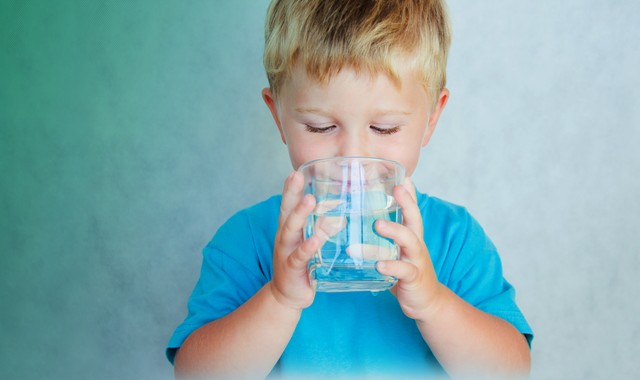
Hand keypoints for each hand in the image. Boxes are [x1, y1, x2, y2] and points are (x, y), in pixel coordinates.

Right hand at [269, 171, 319, 310]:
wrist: (288, 295)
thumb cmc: (301, 265)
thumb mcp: (309, 243)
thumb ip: (320, 228)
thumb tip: (341, 212)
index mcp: (289, 229)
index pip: (288, 204)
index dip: (291, 188)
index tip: (296, 171)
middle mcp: (284, 237)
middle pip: (286, 211)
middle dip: (292, 193)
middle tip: (297, 176)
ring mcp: (286, 252)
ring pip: (290, 230)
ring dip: (299, 215)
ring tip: (309, 200)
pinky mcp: (291, 269)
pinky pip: (299, 257)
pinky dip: (306, 248)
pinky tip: (314, 240)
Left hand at [375, 178, 444, 321]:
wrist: (427, 302)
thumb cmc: (407, 272)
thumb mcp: (399, 252)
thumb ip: (388, 237)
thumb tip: (370, 220)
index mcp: (412, 237)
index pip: (412, 210)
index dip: (409, 194)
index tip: (403, 175)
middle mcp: (416, 245)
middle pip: (415, 219)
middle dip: (407, 202)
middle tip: (396, 189)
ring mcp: (416, 261)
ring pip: (410, 241)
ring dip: (395, 231)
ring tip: (378, 224)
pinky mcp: (413, 278)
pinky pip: (403, 270)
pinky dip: (391, 266)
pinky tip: (379, 264)